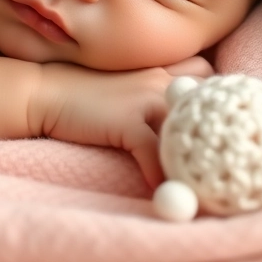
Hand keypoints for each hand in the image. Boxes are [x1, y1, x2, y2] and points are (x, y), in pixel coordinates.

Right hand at [27, 56, 212, 188]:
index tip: (214, 118)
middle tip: (217, 152)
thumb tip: (174, 118)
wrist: (43, 92)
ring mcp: (145, 100)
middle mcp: (160, 80)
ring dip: (195, 157)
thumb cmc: (80, 91)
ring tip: (201, 183)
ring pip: (187, 130)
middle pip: (208, 101)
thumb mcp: (122, 82)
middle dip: (215, 126)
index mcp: (160, 69)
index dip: (211, 97)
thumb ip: (150, 90)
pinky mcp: (127, 122)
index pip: (206, 74)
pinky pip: (154, 153)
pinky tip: (162, 192)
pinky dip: (161, 174)